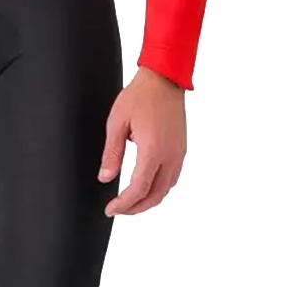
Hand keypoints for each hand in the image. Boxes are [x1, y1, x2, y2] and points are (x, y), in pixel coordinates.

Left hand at [98, 65, 185, 215]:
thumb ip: (112, 153)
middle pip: (155, 196)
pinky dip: (159, 187)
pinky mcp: (182, 148)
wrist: (164, 78)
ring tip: (131, 201)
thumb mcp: (117, 122)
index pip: (138, 190)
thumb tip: (106, 177)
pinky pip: (173, 177)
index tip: (111, 209)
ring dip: (149, 200)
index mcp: (153, 151)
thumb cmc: (141, 95)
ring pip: (166, 189)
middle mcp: (170, 156)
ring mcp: (179, 153)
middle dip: (136, 208)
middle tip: (119, 209)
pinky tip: (148, 184)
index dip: (124, 204)